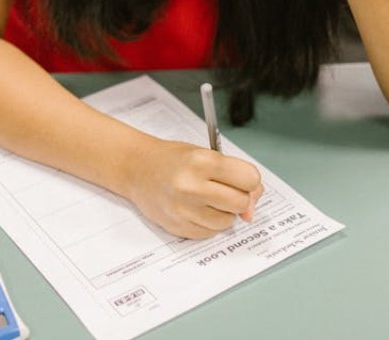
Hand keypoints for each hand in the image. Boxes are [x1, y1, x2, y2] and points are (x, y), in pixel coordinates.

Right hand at [124, 138, 263, 238]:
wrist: (137, 169)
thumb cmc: (172, 159)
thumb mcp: (205, 154)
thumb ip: (233, 175)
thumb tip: (251, 207)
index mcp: (202, 162)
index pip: (249, 179)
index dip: (250, 181)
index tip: (243, 180)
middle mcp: (192, 186)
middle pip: (240, 203)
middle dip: (239, 199)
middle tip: (225, 191)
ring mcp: (184, 209)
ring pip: (227, 222)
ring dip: (223, 213)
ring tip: (207, 199)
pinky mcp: (178, 227)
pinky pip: (209, 233)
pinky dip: (208, 224)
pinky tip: (196, 209)